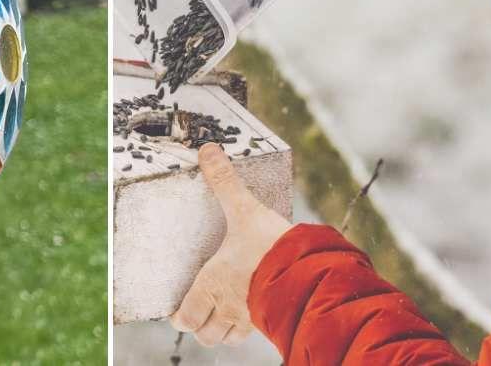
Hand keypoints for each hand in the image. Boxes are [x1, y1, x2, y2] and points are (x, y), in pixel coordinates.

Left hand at [172, 143, 292, 345]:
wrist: (311, 270)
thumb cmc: (271, 245)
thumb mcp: (244, 209)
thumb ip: (225, 181)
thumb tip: (207, 151)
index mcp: (213, 285)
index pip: (186, 317)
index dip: (181, 316)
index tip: (180, 311)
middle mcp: (229, 307)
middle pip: (206, 335)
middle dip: (202, 326)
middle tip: (203, 311)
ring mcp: (252, 318)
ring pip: (229, 339)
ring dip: (224, 331)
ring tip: (226, 313)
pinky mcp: (275, 320)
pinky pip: (256, 333)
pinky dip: (250, 326)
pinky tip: (255, 309)